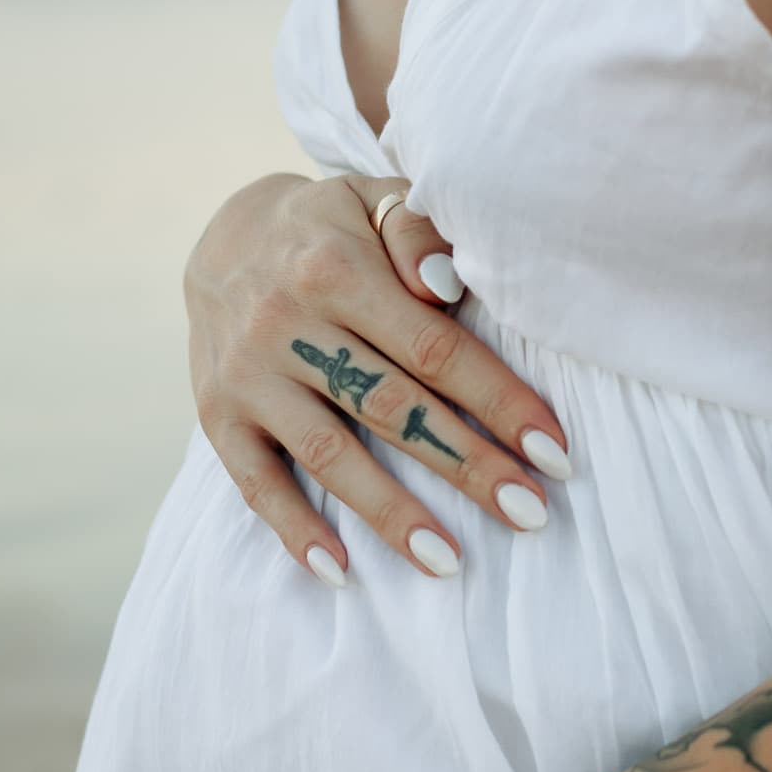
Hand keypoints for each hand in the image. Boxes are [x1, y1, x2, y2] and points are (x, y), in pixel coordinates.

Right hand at [184, 172, 571, 582]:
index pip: (434, 348)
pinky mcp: (216, 414)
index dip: (498, 402)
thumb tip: (448, 287)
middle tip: (531, 514)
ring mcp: (247, 375)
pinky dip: (294, 529)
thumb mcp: (374, 199)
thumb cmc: (331, 230)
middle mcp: (286, 322)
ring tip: (449, 561)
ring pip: (328, 455)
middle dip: (467, 466)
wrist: (222, 239)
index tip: (555, 452)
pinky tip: (339, 571)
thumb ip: (418, 231)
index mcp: (336, 268)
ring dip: (390, 514)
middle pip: (391, 408)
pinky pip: (254, 482)